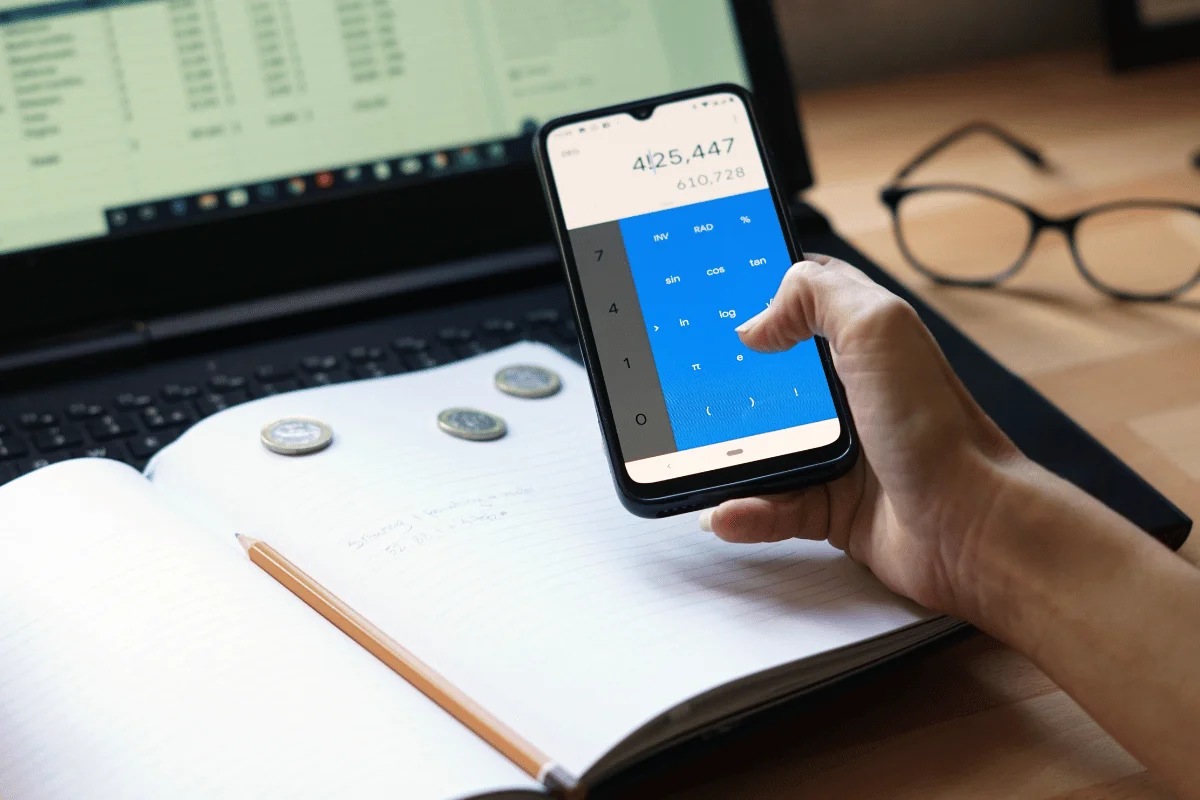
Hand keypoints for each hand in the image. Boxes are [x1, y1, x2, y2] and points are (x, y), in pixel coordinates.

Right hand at [700, 255, 1019, 617]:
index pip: (803, 301)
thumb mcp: (879, 330)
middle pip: (770, 378)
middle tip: (685, 387)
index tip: (710, 300)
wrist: (973, 529)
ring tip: (695, 464)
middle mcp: (852, 394)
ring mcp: (841, 453)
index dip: (759, 295)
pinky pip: (773, 506)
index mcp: (864, 341)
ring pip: (763, 448)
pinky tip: (726, 513)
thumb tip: (758, 320)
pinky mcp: (833, 507)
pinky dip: (746, 512)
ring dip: (726, 460)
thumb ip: (816, 295)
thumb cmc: (938, 431)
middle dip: (727, 384)